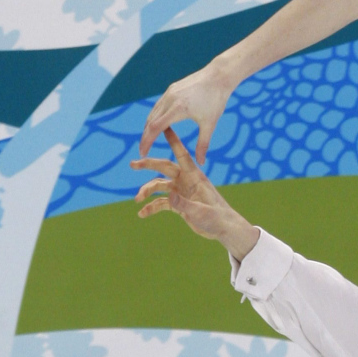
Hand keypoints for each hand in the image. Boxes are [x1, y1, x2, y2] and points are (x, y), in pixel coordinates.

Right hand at [131, 127, 259, 258]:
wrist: (224, 229)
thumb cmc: (218, 218)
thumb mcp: (201, 212)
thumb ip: (184, 205)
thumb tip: (169, 196)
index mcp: (195, 177)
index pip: (182, 155)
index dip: (174, 141)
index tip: (165, 127)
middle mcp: (186, 181)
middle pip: (164, 168)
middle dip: (148, 164)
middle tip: (132, 163)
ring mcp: (182, 192)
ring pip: (159, 186)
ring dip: (146, 191)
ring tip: (137, 199)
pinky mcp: (179, 203)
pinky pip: (161, 202)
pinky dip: (151, 207)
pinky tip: (142, 214)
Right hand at [138, 63, 233, 161]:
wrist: (219, 76)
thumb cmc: (216, 100)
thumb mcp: (210, 124)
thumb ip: (203, 144)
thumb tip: (200, 163)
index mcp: (177, 109)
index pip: (155, 128)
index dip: (147, 141)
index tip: (142, 153)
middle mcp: (169, 99)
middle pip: (150, 121)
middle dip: (145, 137)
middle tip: (142, 150)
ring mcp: (169, 93)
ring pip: (153, 112)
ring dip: (148, 126)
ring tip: (148, 139)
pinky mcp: (172, 89)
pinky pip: (159, 105)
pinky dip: (155, 116)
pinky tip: (158, 124)